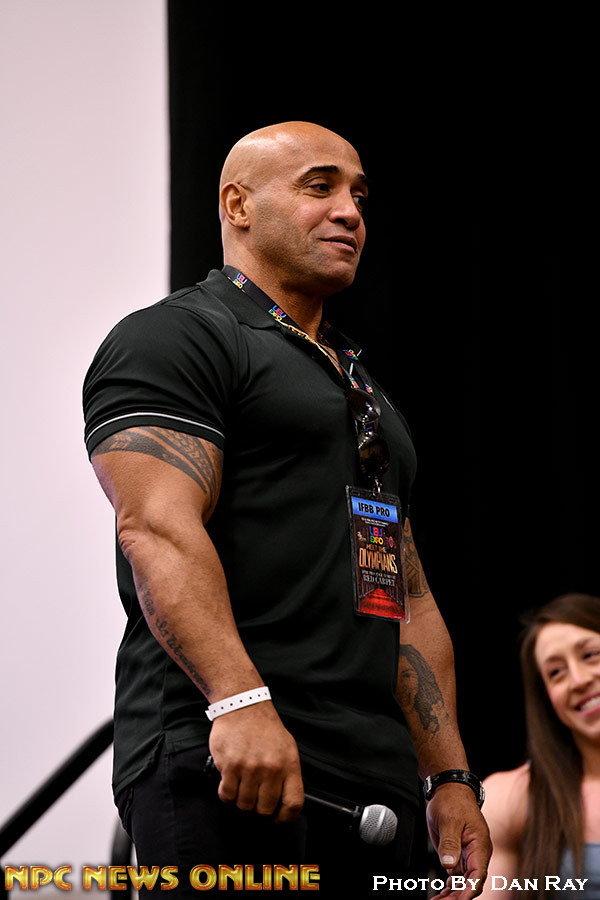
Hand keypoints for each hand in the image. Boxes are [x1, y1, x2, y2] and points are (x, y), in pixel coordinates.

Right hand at [208, 700, 303, 822]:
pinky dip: (226, 793)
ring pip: (244, 804)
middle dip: (259, 806)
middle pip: (265, 808)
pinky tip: (230, 780)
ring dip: (241, 798)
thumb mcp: (287, 747)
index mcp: (289, 764)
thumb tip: (284, 801)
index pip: (294, 803)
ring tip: (242, 783)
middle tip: (254, 794)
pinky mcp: (230, 766)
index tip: (278, 817)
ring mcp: (250, 768)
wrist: (243, 706)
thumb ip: (287, 774)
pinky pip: (226, 795)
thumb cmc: (264, 728)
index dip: (285, 817)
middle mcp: (271, 768)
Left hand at [426, 783, 491, 899]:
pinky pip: (456, 876)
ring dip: (452, 894)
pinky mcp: (458, 855)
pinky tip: (441, 895)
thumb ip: (450, 843)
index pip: (477, 874)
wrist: (449, 790)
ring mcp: (467, 856)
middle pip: (470, 883)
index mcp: (479, 845)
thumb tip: (448, 865)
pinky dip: (449, 887)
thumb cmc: (452, 800)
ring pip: (462, 883)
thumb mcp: (449, 820)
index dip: (468, 890)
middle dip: (457, 896)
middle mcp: (476, 853)